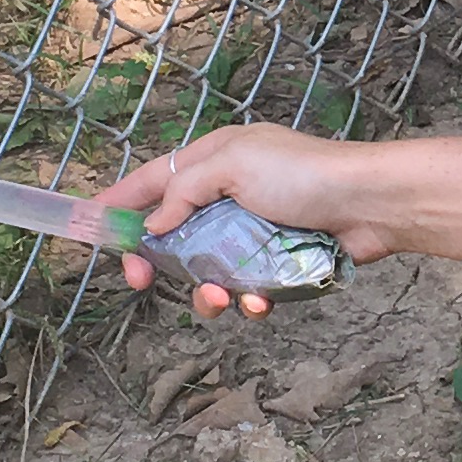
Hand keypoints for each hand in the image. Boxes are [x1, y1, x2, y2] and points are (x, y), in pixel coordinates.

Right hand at [85, 124, 406, 315]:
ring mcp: (254, 232)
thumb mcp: (235, 164)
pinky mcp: (278, 264)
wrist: (372, 204)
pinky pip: (247, 289)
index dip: (118, 203)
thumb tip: (153, 224)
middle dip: (155, 261)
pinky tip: (261, 301)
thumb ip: (185, 191)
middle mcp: (229, 195)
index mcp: (214, 161)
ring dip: (207, 290)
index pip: (151, 180)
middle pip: (172, 234)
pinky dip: (249, 300)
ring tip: (222, 297)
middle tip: (142, 282)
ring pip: (207, 271)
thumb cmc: (307, 174)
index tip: (88, 229)